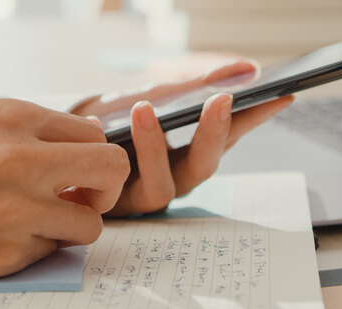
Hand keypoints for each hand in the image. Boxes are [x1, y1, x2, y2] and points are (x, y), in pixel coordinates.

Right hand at [0, 98, 129, 283]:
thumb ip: (14, 123)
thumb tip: (64, 134)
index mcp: (12, 119)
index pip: (91, 132)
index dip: (89, 153)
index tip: (78, 167)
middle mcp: (23, 161)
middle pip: (112, 170)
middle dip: (106, 187)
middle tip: (84, 196)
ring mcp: (19, 211)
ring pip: (90, 224)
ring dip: (70, 225)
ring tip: (37, 221)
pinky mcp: (8, 253)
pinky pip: (49, 252)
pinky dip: (33, 248)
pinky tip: (1, 237)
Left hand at [71, 61, 295, 215]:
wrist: (62, 140)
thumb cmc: (113, 119)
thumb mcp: (153, 96)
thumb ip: (195, 86)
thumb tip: (246, 68)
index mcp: (188, 154)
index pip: (230, 138)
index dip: (255, 120)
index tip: (279, 95)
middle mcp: (170, 179)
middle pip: (202, 169)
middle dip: (212, 135)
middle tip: (221, 100)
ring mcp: (138, 196)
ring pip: (160, 188)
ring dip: (154, 147)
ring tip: (144, 109)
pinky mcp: (106, 206)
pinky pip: (110, 187)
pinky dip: (101, 149)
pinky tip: (94, 124)